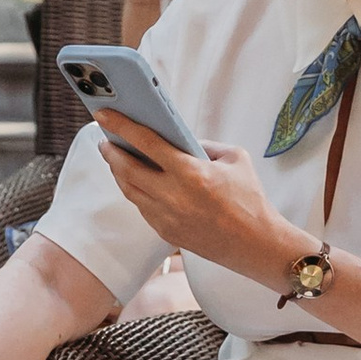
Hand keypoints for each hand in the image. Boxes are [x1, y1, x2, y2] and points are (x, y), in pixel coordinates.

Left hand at [92, 110, 297, 283]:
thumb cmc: (250, 199)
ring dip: (119, 173)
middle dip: (111, 152)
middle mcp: (173, 196)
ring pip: (130, 191)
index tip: (104, 115)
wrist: (256, 244)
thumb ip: (205, 144)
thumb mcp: (235, 158)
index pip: (146, 143)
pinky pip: (142, 207)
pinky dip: (135, 192)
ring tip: (116, 159)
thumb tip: (181, 140)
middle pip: (127, 169)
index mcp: (190, 172)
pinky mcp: (166, 233)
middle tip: (105, 140)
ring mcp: (166, 217)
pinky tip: (136, 182)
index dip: (121, 126)